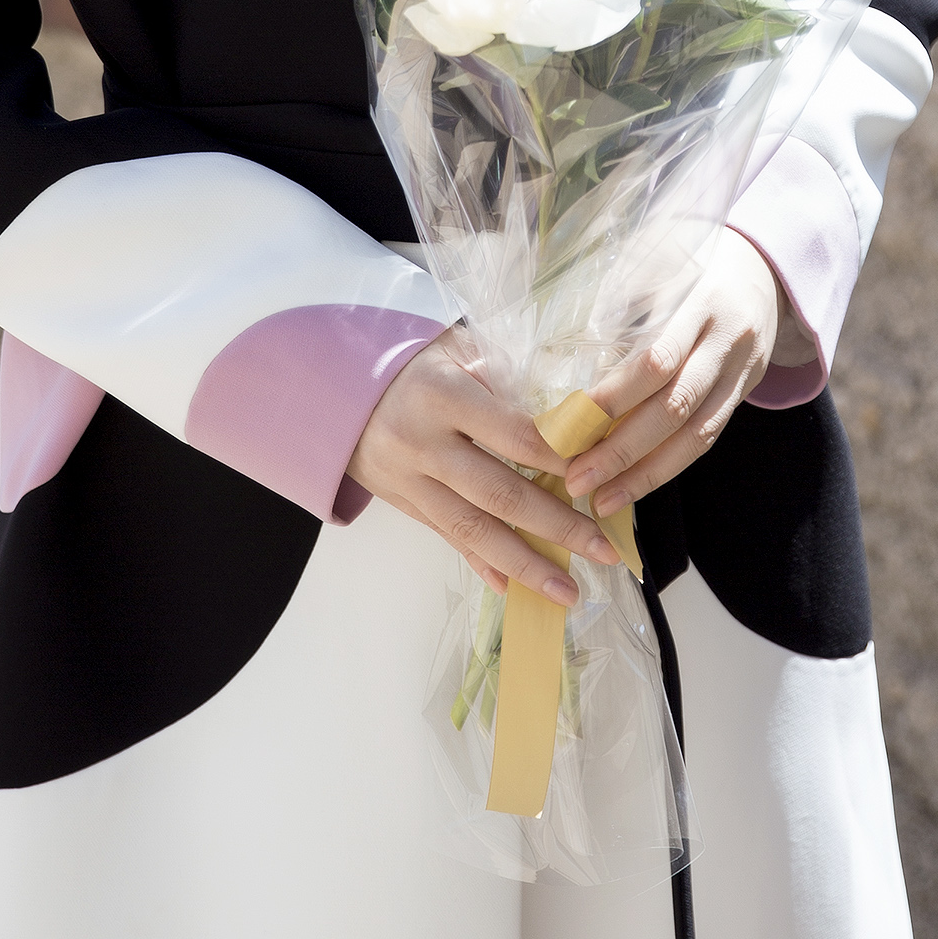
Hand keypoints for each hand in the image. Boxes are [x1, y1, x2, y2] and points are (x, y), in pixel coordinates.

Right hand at [348, 329, 617, 605]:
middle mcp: (423, 445)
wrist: (335, 385)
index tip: (599, 477)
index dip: (558, 459)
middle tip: (602, 550)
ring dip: (525, 565)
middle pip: (498, 495)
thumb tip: (565, 420)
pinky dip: (484, 565)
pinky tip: (517, 589)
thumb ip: (505, 377)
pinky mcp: (404, 504)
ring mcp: (410, 481)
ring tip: (569, 591)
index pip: (512, 435)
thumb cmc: (412, 359)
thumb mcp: (456, 347)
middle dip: (556, 527)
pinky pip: (449, 539)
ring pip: (473, 531)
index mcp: (443, 396)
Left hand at [563, 230, 782, 521]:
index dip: (613, 396)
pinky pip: (708, 438)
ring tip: (602, 500)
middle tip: (575, 478)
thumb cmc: (690, 258)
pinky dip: (669, 467)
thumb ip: (619, 303)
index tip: (567, 422)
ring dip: (645, 474)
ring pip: (696, 434)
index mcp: (700, 300)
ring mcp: (740, 370)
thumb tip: (561, 363)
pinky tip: (635, 487)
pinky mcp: (744, 392)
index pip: (656, 358)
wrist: (764, 264)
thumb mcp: (656, 260)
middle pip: (675, 405)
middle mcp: (726, 340)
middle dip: (621, 449)